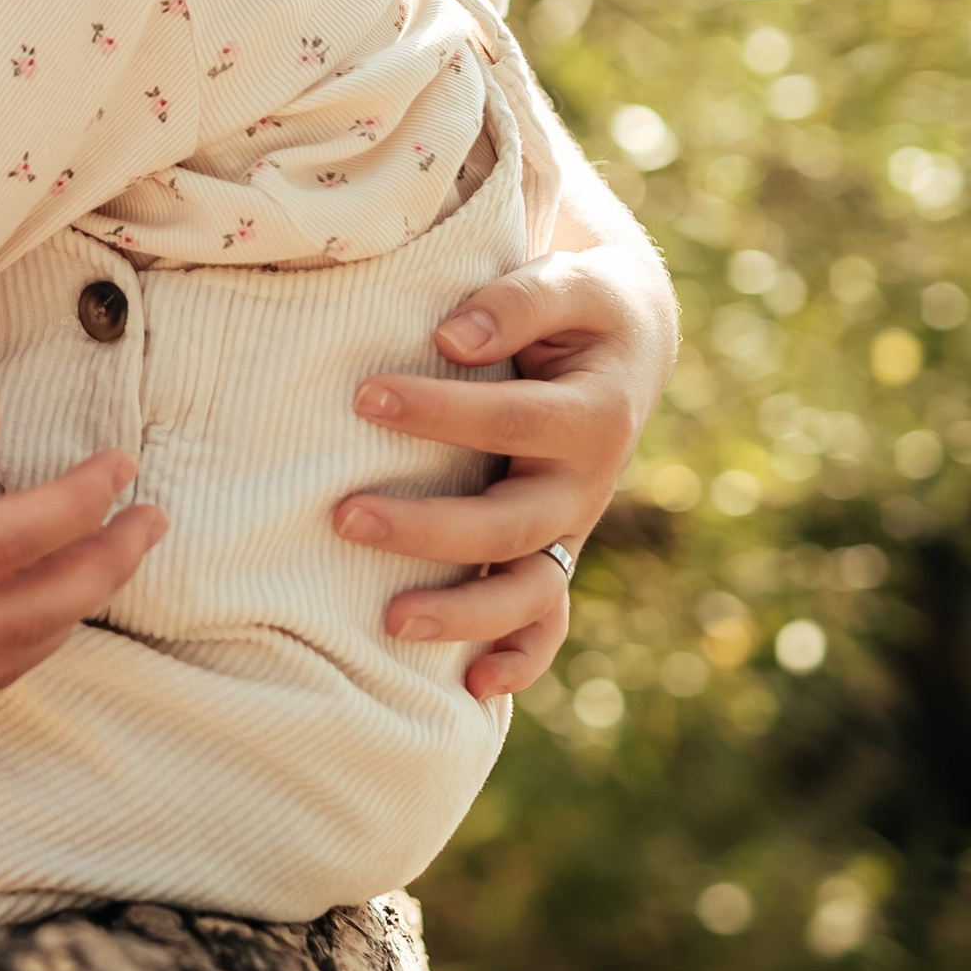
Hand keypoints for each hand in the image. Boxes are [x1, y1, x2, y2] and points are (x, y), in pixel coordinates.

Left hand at [331, 242, 679, 703]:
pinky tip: (472, 687)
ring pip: (527, 592)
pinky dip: (519, 659)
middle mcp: (584, 485)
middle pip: (511, 523)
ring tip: (389, 620)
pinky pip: (544, 622)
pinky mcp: (551, 554)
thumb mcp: (570, 282)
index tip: (364, 395)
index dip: (441, 411)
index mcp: (593, 415)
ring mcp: (569, 529)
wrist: (626, 346)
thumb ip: (517, 300)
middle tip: (343, 515)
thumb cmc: (579, 308)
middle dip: (429, 528)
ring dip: (462, 613)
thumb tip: (452, 336)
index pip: (511, 419)